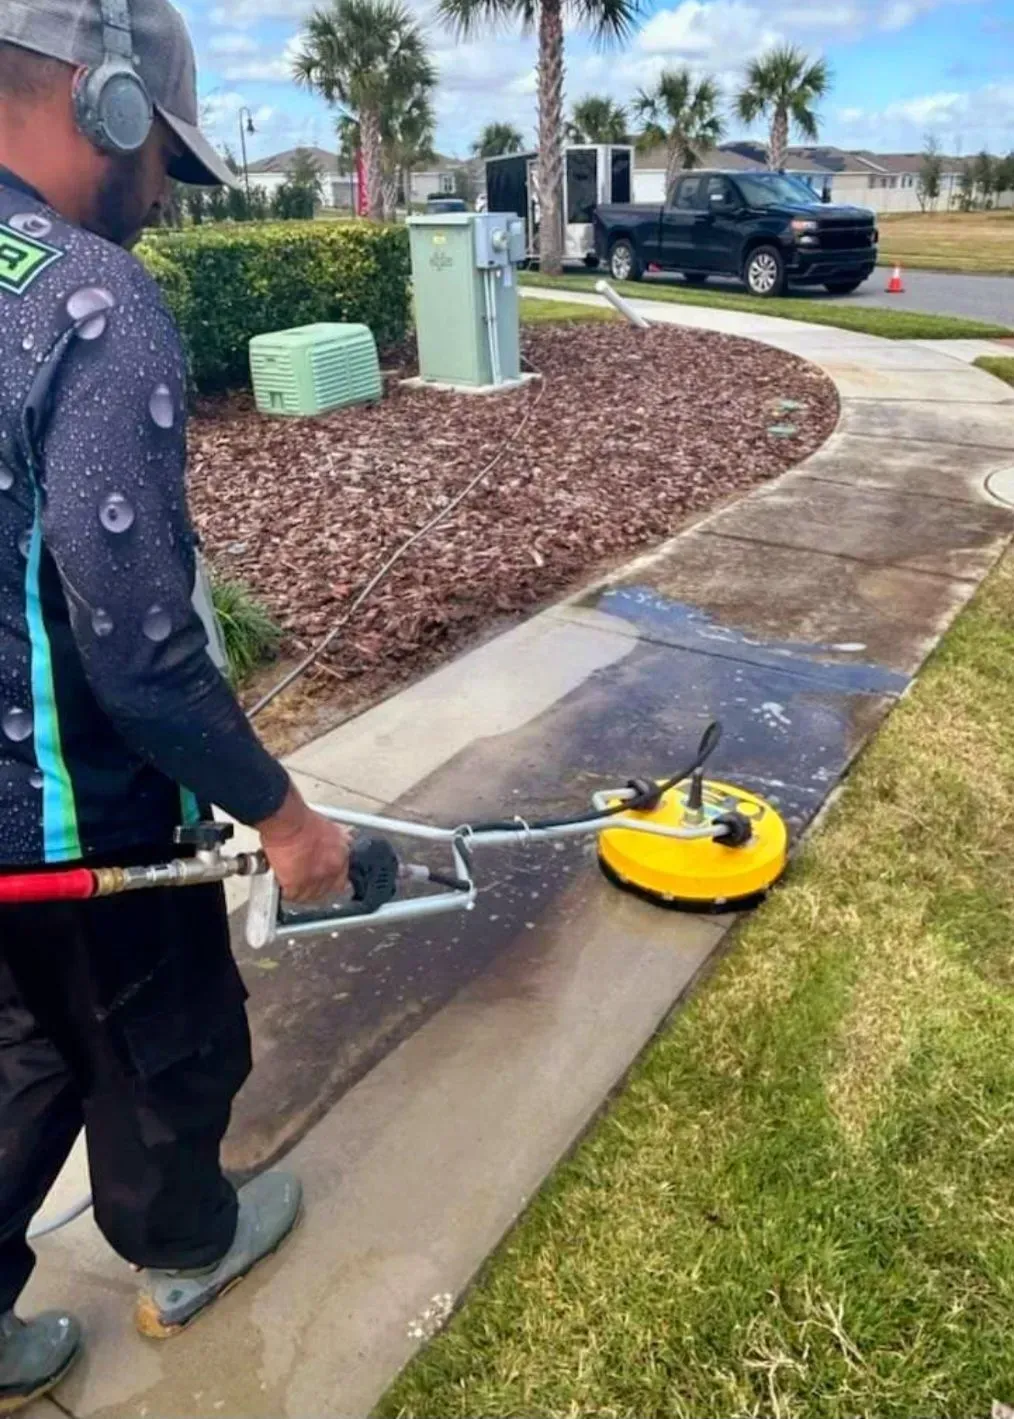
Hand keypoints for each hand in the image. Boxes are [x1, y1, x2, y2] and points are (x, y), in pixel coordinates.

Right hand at [256, 785, 351, 903]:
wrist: (287, 820)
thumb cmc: (301, 819)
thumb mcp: (329, 829)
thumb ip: (334, 843)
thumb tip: (332, 849)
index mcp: (341, 855)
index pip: (342, 879)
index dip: (329, 881)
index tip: (322, 881)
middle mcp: (332, 869)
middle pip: (327, 891)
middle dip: (316, 889)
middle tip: (305, 883)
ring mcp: (316, 878)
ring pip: (309, 896)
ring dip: (300, 892)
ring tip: (292, 883)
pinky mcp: (297, 885)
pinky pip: (292, 896)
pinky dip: (286, 891)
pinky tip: (283, 883)